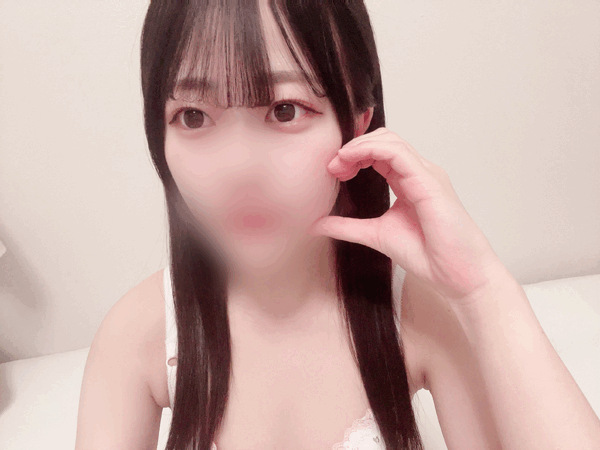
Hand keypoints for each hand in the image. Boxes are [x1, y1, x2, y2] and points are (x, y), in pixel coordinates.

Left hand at [310, 127, 512, 306]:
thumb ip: (347, 227)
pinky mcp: (429, 182)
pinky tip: (352, 160)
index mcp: (408, 181)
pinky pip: (398, 153)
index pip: (378, 152)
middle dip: (353, 147)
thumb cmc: (428, 255)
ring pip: (390, 140)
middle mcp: (418, 172)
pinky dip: (371, 150)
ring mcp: (425, 174)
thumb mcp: (375, 235)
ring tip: (339, 163)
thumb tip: (317, 224)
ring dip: (358, 146)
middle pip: (383, 140)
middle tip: (332, 166)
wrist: (457, 275)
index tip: (332, 171)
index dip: (352, 155)